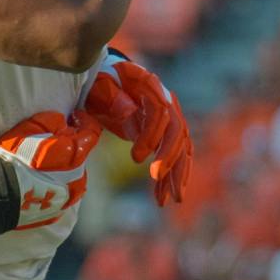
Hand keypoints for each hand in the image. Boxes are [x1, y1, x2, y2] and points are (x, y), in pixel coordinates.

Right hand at [0, 109, 103, 229]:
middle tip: (48, 146)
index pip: (92, 132)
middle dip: (69, 149)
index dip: (85, 121)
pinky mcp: (57, 212)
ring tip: (40, 169)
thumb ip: (53, 120)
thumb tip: (64, 122)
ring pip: (72, 178)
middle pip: (80, 157)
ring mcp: (69, 197)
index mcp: (75, 154)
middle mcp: (79, 177)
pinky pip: (60, 195)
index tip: (75, 116)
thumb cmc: (14, 157)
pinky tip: (36, 185)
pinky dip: (52, 188)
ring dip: (62, 171)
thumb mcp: (30, 127)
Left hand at [83, 51, 191, 204]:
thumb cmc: (98, 80)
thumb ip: (111, 95)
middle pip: (177, 133)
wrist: (105, 80)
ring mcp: (169, 120)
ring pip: (181, 149)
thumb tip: (130, 111)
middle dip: (170, 158)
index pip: (160, 113)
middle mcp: (167, 102)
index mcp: (150, 86)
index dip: (151, 135)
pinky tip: (162, 197)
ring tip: (172, 200)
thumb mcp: (98, 83)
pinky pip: (172, 157)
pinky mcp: (164, 135)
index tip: (135, 158)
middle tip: (157, 179)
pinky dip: (168, 177)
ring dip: (176, 175)